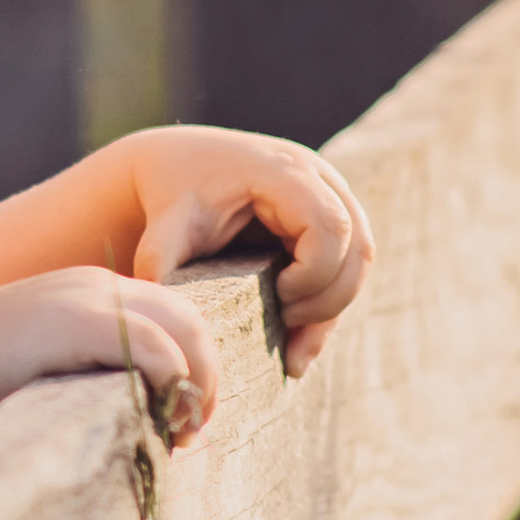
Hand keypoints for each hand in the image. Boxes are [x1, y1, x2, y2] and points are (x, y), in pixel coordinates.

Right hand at [0, 266, 221, 447]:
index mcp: (86, 292)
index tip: (181, 418)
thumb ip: (88, 379)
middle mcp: (94, 285)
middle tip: (192, 429)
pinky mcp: (76, 324)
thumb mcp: (42, 372)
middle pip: (192, 320)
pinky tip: (164, 425)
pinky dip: (176, 386)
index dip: (193, 365)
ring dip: (200, 384)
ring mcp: (85, 299)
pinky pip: (158, 348)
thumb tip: (136, 423)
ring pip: (187, 331)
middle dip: (208, 376)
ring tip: (182, 433)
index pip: (172, 315)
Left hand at [127, 126, 374, 375]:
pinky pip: (349, 264)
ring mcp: (330, 193)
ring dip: (332, 309)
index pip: (330, 227)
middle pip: (357, 247)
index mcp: (282, 171)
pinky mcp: (330, 216)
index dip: (314, 274)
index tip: (276, 298)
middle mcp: (316, 176)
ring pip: (360, 259)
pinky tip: (298, 347)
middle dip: (328, 300)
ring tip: (294, 354)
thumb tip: (158, 312)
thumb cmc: (172, 194)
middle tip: (283, 329)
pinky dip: (327, 305)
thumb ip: (159, 259)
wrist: (177, 166)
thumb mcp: (165, 224)